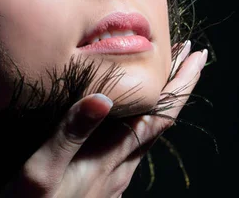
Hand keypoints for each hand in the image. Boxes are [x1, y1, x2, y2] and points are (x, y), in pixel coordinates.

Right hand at [0, 44, 207, 197]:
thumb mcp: (41, 170)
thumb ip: (70, 134)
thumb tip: (104, 98)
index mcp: (109, 157)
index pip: (159, 115)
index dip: (180, 85)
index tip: (197, 55)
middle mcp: (119, 169)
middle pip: (160, 123)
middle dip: (177, 88)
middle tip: (188, 54)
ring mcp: (112, 183)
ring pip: (147, 138)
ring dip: (160, 106)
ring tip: (163, 81)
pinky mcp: (101, 191)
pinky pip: (131, 152)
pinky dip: (140, 125)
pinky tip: (128, 122)